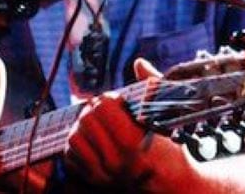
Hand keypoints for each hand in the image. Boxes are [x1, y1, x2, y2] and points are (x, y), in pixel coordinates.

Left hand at [64, 58, 197, 191]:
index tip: (116, 101)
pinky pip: (71, 157)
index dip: (108, 98)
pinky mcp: (96, 182)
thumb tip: (138, 62)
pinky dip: (77, 146)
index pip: (103, 107)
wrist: (173, 186)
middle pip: (86, 120)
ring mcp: (104, 173)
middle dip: (94, 110)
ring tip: (95, 125)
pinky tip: (91, 141)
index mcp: (134, 141)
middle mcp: (116, 160)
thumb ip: (152, 87)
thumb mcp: (167, 118)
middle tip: (103, 110)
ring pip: (74, 138)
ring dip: (82, 127)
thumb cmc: (171, 151)